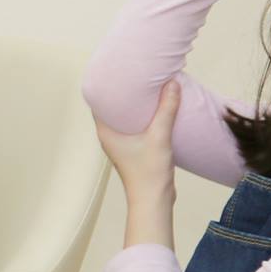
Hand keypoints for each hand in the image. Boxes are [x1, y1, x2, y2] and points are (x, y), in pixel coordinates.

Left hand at [96, 79, 180, 249]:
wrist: (154, 201)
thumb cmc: (149, 172)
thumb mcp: (159, 136)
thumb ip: (166, 109)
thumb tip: (172, 83)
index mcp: (106, 131)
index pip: (98, 101)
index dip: (106, 85)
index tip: (117, 70)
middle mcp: (110, 136)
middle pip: (114, 107)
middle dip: (125, 91)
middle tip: (137, 74)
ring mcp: (122, 143)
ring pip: (126, 117)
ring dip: (137, 104)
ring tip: (149, 86)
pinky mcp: (134, 149)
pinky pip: (137, 126)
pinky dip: (145, 116)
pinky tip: (158, 108)